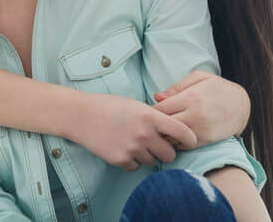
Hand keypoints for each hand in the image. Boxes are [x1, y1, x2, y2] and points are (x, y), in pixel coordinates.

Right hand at [66, 93, 197, 170]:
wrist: (82, 116)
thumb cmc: (111, 106)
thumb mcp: (137, 105)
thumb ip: (155, 118)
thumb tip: (173, 132)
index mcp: (150, 116)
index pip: (182, 132)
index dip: (190, 139)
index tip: (190, 142)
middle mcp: (144, 134)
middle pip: (170, 154)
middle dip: (167, 151)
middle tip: (158, 144)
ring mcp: (132, 149)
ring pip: (153, 162)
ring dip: (149, 155)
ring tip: (135, 142)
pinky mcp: (121, 161)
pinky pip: (137, 167)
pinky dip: (134, 160)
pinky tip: (124, 147)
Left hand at [153, 70, 250, 145]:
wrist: (242, 106)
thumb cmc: (218, 88)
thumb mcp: (200, 78)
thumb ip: (177, 87)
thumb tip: (157, 97)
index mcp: (190, 96)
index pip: (161, 109)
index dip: (153, 112)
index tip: (152, 112)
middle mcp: (194, 114)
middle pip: (164, 125)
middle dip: (156, 126)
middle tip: (155, 124)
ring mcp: (200, 129)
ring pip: (172, 138)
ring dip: (166, 135)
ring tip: (166, 130)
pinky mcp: (206, 140)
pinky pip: (183, 146)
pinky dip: (177, 142)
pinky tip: (178, 136)